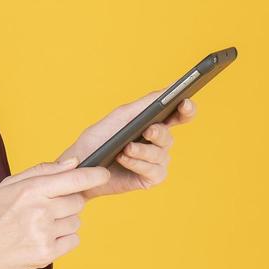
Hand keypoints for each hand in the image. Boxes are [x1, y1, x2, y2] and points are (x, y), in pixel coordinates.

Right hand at [0, 158, 110, 268]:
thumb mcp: (9, 184)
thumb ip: (43, 171)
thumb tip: (73, 163)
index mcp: (31, 190)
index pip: (74, 179)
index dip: (94, 175)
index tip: (103, 174)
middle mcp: (40, 211)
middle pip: (78, 201)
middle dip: (67, 203)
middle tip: (46, 208)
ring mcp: (45, 234)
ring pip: (76, 222)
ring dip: (64, 222)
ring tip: (40, 225)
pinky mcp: (47, 254)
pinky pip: (73, 241)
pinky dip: (63, 239)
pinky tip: (43, 238)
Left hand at [57, 90, 197, 200]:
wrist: (81, 168)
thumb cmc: (99, 139)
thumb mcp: (121, 116)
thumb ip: (146, 103)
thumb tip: (169, 89)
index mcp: (154, 124)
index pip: (179, 115)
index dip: (187, 109)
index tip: (185, 102)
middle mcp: (158, 143)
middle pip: (168, 136)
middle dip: (158, 133)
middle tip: (148, 130)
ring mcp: (156, 162)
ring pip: (160, 155)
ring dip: (142, 151)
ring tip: (125, 148)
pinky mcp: (151, 179)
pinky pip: (153, 170)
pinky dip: (138, 164)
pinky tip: (124, 159)